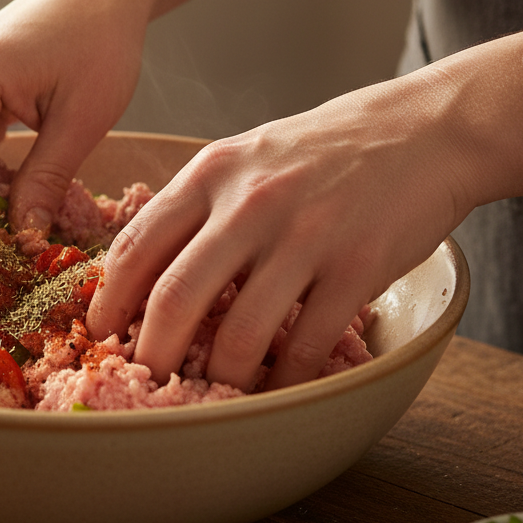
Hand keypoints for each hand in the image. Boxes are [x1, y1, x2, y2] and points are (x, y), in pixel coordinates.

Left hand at [86, 69, 477, 390]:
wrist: (421, 130)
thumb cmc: (322, 150)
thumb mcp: (243, 158)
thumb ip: (195, 207)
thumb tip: (145, 274)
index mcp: (210, 174)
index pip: (136, 246)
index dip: (108, 302)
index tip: (101, 336)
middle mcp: (249, 203)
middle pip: (175, 297)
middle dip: (151, 354)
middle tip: (146, 381)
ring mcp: (305, 235)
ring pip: (240, 334)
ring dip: (220, 378)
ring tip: (213, 392)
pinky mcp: (357, 267)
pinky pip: (307, 345)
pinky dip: (286, 380)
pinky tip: (276, 389)